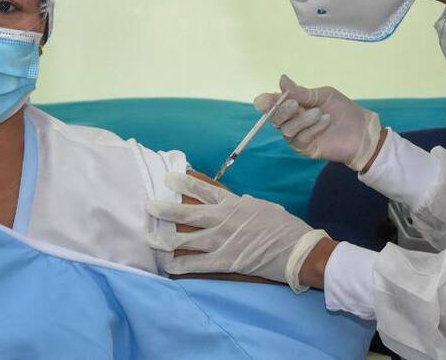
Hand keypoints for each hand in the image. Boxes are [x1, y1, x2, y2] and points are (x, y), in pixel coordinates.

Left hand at [145, 172, 329, 292]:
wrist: (298, 248)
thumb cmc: (285, 227)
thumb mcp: (265, 207)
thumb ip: (247, 204)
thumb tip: (239, 201)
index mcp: (234, 204)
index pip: (205, 190)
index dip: (185, 183)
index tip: (170, 178)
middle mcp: (223, 219)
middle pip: (188, 213)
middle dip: (165, 210)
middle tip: (148, 206)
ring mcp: (222, 240)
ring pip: (186, 239)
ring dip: (165, 239)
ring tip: (149, 238)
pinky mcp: (225, 261)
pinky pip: (197, 264)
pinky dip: (181, 265)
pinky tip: (168, 267)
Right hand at [254, 75, 383, 171]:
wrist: (361, 130)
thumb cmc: (343, 110)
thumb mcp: (323, 96)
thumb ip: (302, 92)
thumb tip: (282, 79)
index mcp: (294, 106)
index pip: (273, 104)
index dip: (266, 102)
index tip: (263, 100)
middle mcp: (292, 121)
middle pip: (275, 118)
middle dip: (282, 110)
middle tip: (295, 104)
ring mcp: (298, 136)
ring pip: (287, 130)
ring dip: (302, 120)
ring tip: (319, 113)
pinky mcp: (306, 149)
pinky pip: (301, 139)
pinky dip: (312, 128)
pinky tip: (325, 121)